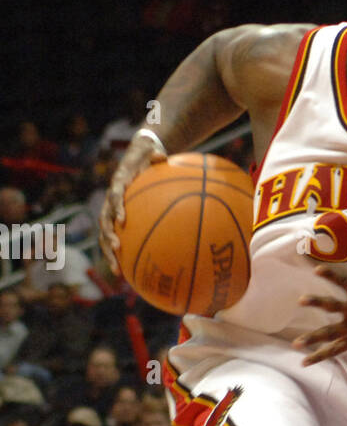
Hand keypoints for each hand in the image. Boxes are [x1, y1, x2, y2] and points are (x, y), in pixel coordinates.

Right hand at [100, 136, 166, 273]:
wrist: (136, 157)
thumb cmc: (148, 156)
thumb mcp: (152, 152)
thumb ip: (156, 156)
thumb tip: (161, 156)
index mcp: (119, 182)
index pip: (115, 195)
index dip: (117, 207)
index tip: (122, 220)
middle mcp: (111, 198)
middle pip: (104, 219)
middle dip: (108, 235)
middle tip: (117, 248)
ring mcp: (111, 210)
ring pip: (105, 234)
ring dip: (109, 253)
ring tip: (117, 271)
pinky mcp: (116, 219)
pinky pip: (115, 238)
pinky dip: (118, 255)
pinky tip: (128, 273)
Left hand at [294, 250, 346, 364]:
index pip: (346, 282)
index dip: (331, 275)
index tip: (315, 268)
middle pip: (336, 307)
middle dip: (318, 302)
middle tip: (301, 300)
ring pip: (333, 334)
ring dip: (314, 339)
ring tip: (296, 343)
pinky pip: (338, 349)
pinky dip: (322, 355)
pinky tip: (306, 361)